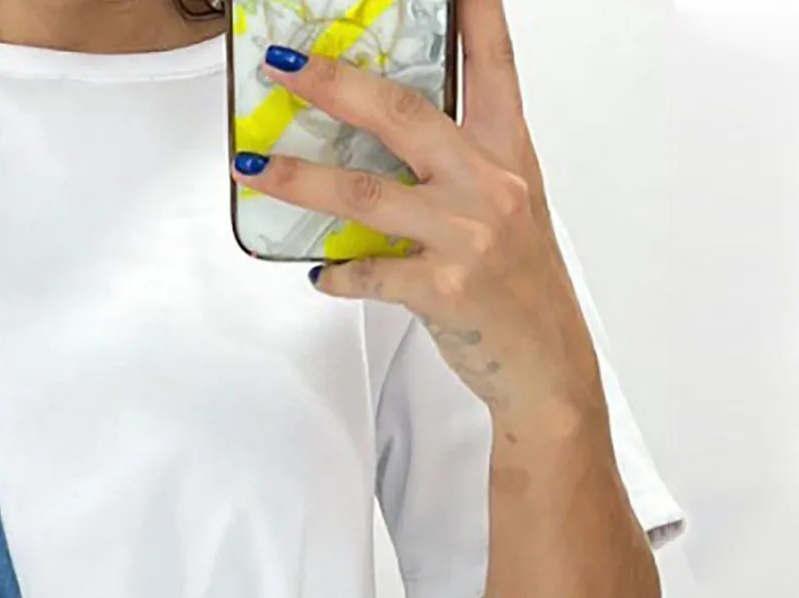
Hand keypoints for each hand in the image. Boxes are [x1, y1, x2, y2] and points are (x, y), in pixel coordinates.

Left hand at [231, 0, 600, 418]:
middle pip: (401, 113)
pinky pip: (371, 273)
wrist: (545, 361)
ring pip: (366, 192)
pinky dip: (338, 272)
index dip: (471, 10)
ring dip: (300, 178)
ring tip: (253, 168)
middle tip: (283, 67)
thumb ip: (454, 167)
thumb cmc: (519, 282)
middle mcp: (489, 183)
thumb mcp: (504, 205)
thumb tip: (380, 144)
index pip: (492, 60)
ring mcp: (467, 235)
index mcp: (507, 150)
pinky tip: (319, 272)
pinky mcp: (444, 288)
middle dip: (333, 84)